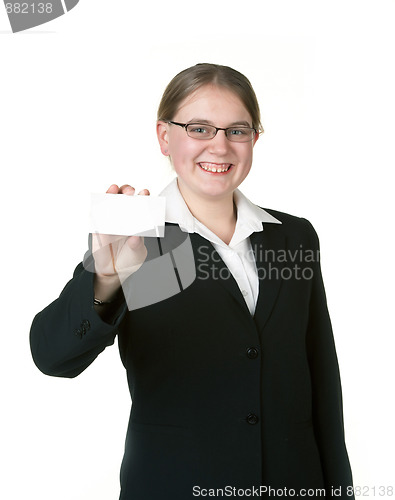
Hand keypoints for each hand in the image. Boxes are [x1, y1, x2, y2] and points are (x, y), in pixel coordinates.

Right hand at [92, 185, 148, 299]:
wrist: (114, 270)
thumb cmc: (128, 258)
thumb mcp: (138, 253)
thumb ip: (137, 246)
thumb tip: (136, 237)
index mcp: (136, 221)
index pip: (140, 204)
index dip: (143, 196)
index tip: (145, 193)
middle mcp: (123, 217)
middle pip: (124, 197)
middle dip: (127, 190)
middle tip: (130, 192)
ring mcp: (109, 220)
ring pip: (108, 202)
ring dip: (111, 193)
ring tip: (114, 190)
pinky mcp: (97, 227)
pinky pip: (96, 215)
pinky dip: (97, 208)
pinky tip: (101, 205)